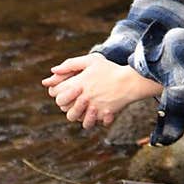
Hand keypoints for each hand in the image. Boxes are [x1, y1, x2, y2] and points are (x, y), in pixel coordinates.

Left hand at [42, 54, 160, 129]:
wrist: (130, 82)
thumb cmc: (110, 69)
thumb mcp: (90, 60)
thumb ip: (70, 64)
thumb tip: (53, 70)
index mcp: (78, 83)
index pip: (56, 92)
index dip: (55, 90)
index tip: (62, 87)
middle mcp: (83, 97)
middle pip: (62, 106)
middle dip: (64, 101)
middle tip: (73, 96)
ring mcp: (92, 108)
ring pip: (73, 117)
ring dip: (74, 112)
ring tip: (82, 105)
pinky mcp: (101, 115)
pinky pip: (88, 123)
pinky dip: (88, 119)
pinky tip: (92, 112)